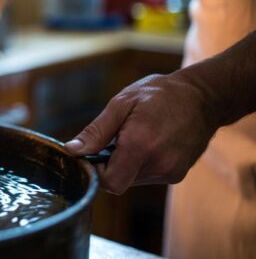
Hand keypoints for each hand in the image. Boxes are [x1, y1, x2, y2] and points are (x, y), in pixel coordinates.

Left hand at [65, 73, 218, 193]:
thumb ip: (96, 131)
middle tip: (116, 138)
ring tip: (136, 135)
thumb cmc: (159, 94)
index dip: (96, 171)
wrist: (203, 97)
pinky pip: (148, 176)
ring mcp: (171, 172)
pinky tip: (150, 142)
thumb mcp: (122, 103)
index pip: (110, 182)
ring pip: (133, 179)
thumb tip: (72, 150)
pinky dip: (141, 163)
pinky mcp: (177, 175)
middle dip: (110, 164)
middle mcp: (158, 164)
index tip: (93, 153)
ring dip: (126, 163)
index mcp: (141, 145)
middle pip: (120, 180)